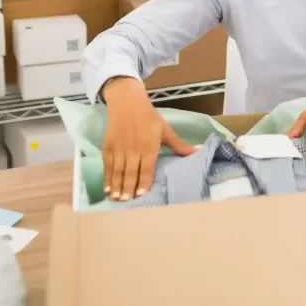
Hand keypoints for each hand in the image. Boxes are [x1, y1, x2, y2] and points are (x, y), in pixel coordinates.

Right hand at [101, 77, 195, 200]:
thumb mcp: (165, 130)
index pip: (146, 168)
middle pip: (130, 172)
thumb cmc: (149, 118)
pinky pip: (108, 166)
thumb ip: (179, 145)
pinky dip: (107, 178)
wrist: (127, 103)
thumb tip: (198, 151)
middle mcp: (133, 150)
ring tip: (117, 199)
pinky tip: (108, 189)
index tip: (141, 195)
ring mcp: (119, 149)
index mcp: (149, 146)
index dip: (143, 181)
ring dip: (117, 186)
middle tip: (127, 202)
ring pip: (118, 171)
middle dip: (128, 188)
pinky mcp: (108, 148)